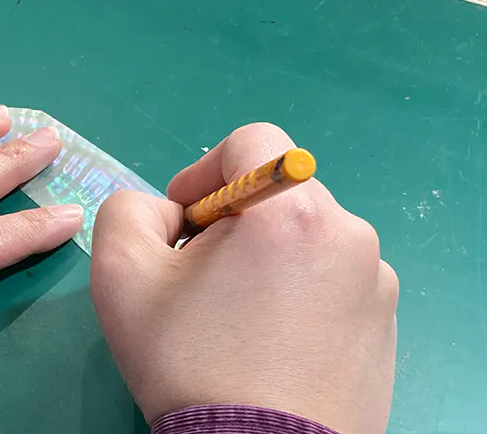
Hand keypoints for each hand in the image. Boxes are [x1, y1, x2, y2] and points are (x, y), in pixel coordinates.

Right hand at [91, 123, 397, 433]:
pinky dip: (299, 292)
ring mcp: (375, 280)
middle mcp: (348, 232)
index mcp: (290, 210)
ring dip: (266, 256)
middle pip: (276, 192)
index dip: (202, 174)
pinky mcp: (386, 322)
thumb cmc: (190, 362)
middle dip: (231, 221)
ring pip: (305, 236)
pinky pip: (333, 278)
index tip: (183, 227)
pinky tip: (272, 343)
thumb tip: (168, 214)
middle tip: (199, 280)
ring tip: (236, 318)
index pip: (249, 143)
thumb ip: (127, 210)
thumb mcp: (119, 275)